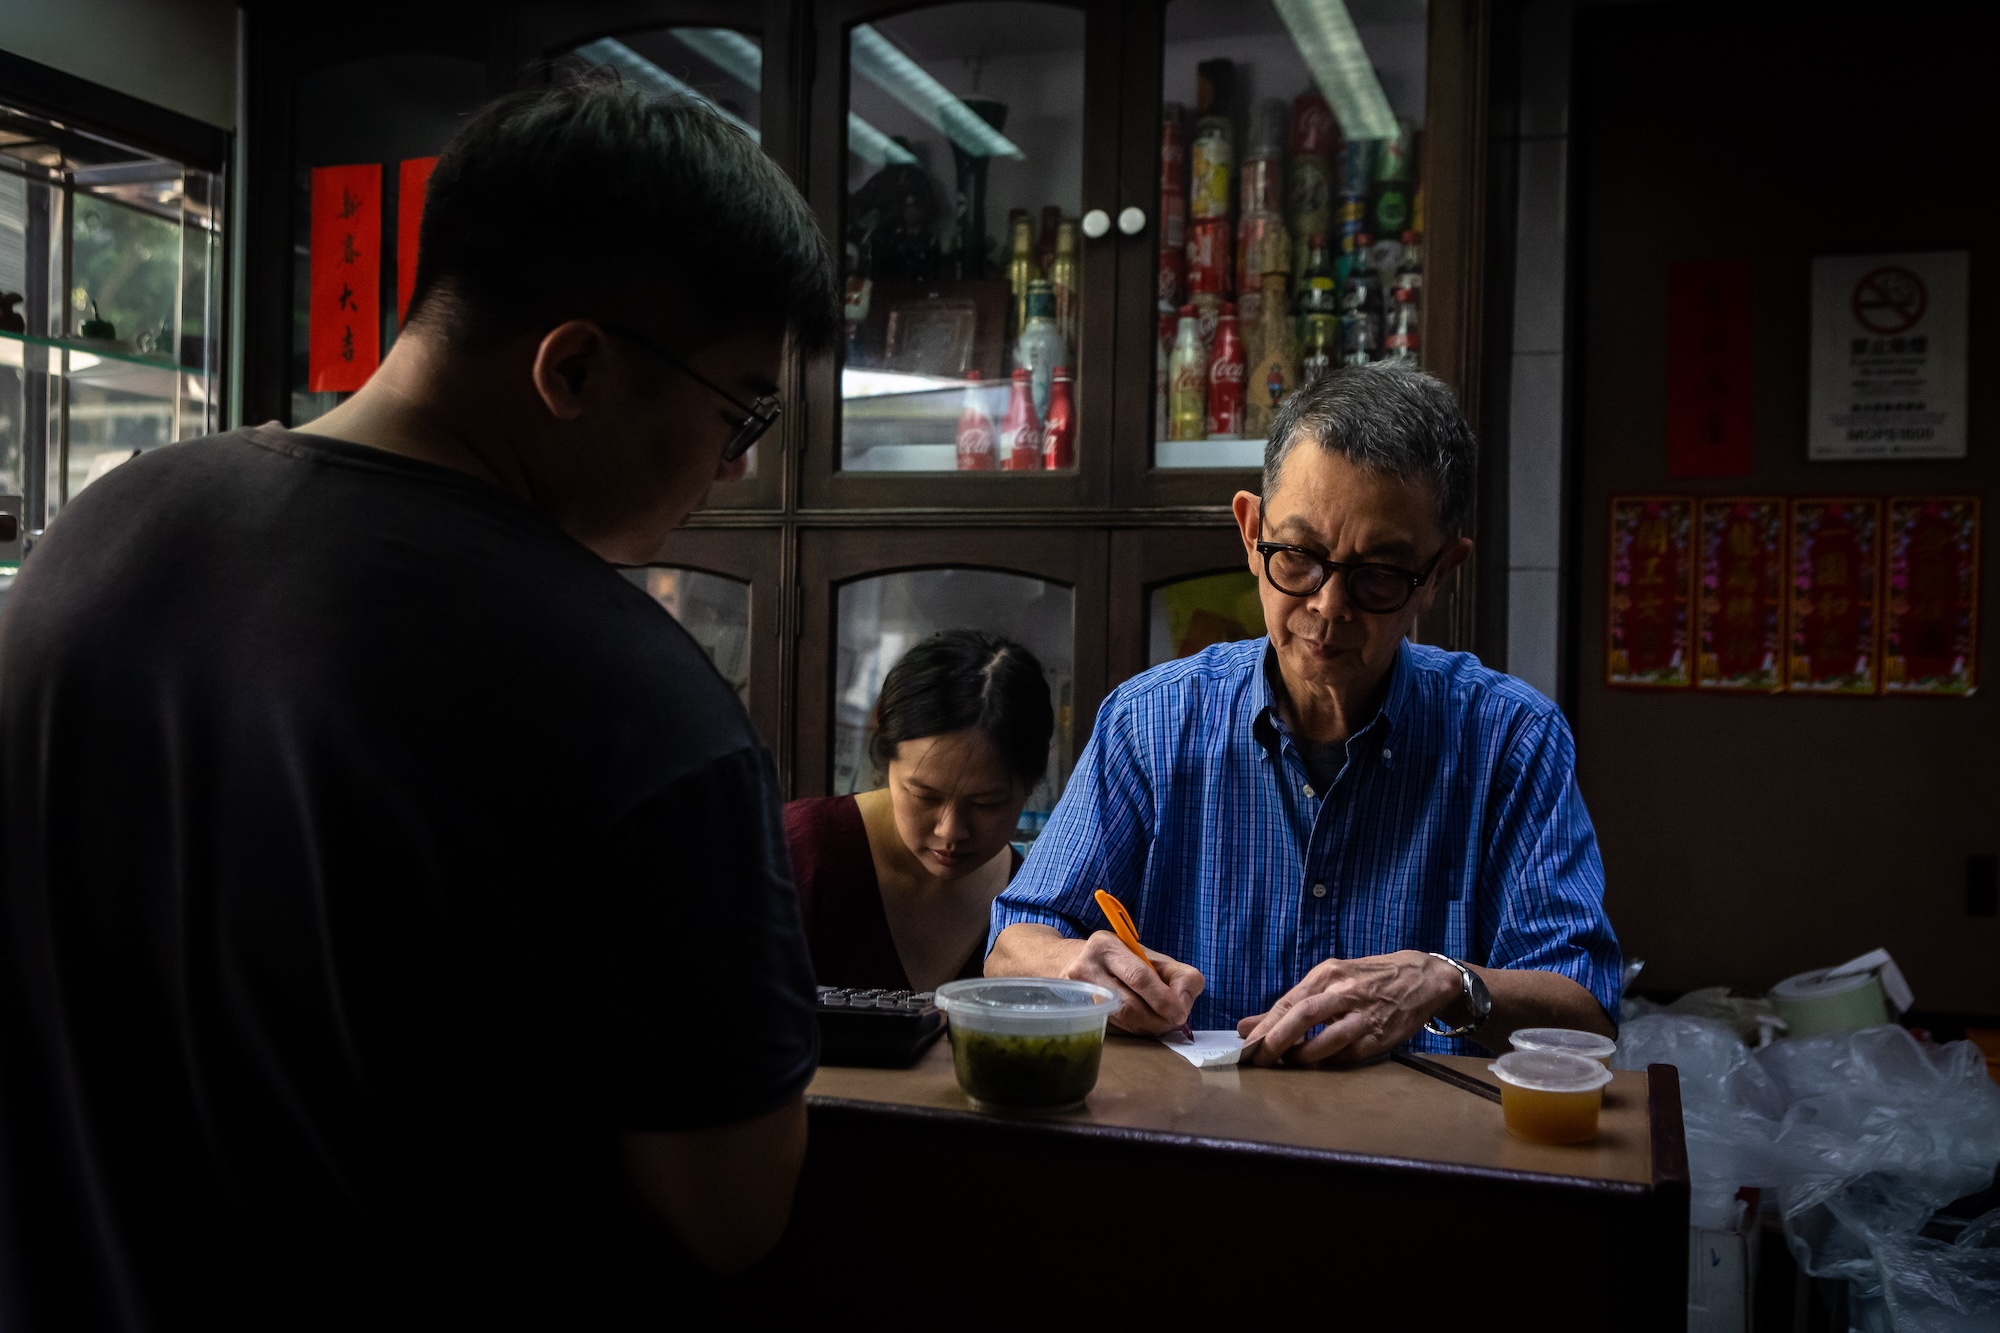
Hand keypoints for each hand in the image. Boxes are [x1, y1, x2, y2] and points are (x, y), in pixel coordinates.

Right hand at [1061, 930, 1203, 1034]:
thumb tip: (1183, 1002)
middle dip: (1159, 1018)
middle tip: (1175, 1020)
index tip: (1181, 1012)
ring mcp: (1079, 993)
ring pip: (1122, 1021)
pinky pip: (1116, 1029)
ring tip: (1160, 1020)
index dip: (1163, 999)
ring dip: (1149, 1026)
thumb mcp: (1150, 956)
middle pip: (1129, 1005)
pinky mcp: (1079, 1013)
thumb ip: (1177, 974)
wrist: (1074, 962)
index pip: (1138, 977)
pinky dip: (1136, 1029)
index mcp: (1107, 946)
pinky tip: (1142, 1021)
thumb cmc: (1121, 960)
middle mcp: (1086, 968)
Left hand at [1236, 951, 1460, 1066]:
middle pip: (1304, 1016)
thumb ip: (1288, 1005)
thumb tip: (1245, 1027)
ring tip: (1287, 1064)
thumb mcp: (1328, 981)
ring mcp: (1364, 1015)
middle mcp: (1345, 991)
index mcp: (1328, 974)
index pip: (1288, 1002)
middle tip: (1259, 1059)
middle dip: (1277, 1040)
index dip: (1265, 1026)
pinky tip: (1317, 1065)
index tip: (1245, 1045)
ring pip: (1328, 1040)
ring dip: (1302, 1056)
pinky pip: (1349, 1055)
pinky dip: (1329, 1063)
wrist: (1421, 978)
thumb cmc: (1366, 979)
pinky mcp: (1380, 1036)